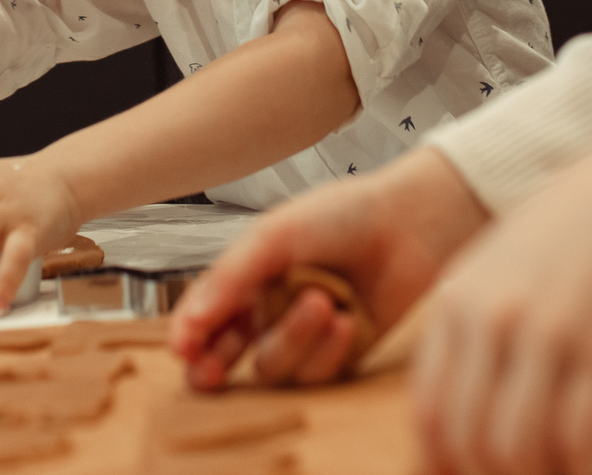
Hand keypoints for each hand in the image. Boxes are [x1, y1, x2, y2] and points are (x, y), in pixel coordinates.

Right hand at [172, 147, 487, 389]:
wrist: (409, 223)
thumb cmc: (344, 216)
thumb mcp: (275, 236)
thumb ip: (230, 277)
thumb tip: (190, 320)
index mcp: (248, 279)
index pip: (205, 318)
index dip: (188, 337)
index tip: (182, 347)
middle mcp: (270, 312)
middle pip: (228, 357)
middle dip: (215, 367)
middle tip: (212, 371)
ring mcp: (305, 337)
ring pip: (275, 367)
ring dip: (293, 339)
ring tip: (322, 303)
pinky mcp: (340, 358)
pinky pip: (318, 375)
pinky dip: (328, 351)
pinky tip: (346, 319)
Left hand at [412, 111, 591, 474]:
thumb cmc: (582, 225)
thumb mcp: (500, 265)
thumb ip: (473, 328)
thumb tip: (461, 405)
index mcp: (457, 299)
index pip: (427, 412)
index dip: (444, 464)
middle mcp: (492, 318)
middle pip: (467, 440)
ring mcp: (546, 333)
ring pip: (516, 450)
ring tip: (559, 473)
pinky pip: (577, 439)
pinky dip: (580, 471)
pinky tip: (590, 468)